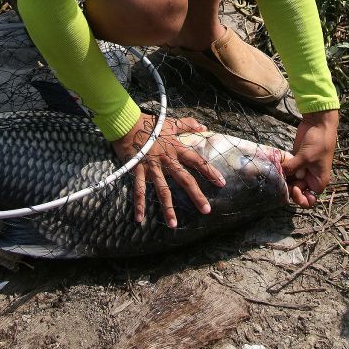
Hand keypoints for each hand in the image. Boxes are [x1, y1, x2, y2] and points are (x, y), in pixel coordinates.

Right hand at [112, 113, 225, 227]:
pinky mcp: (137, 170)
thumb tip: (204, 126)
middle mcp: (167, 159)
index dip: (210, 171)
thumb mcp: (171, 123)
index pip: (197, 161)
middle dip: (196, 195)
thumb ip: (188, 124)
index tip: (221, 183)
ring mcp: (152, 166)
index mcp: (176, 148)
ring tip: (173, 224)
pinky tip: (139, 219)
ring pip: (162, 190)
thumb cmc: (149, 124)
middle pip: (184, 179)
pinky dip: (139, 204)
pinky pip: (138, 189)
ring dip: (168, 208)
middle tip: (206, 210)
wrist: (127, 123)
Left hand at [281, 109, 338, 208]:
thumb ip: (292, 168)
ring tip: (276, 173)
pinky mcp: (296, 160)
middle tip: (280, 181)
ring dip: (284, 178)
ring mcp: (303, 169)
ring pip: (291, 180)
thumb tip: (279, 175)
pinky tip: (276, 165)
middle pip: (297, 191)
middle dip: (288, 188)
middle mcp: (311, 178)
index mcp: (318, 181)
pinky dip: (282, 169)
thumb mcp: (305, 157)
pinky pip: (288, 169)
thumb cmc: (319, 142)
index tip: (294, 189)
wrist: (319, 123)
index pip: (309, 200)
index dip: (300, 199)